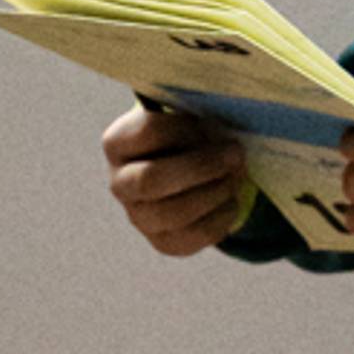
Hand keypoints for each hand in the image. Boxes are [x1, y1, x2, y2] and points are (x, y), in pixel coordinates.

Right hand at [103, 96, 251, 257]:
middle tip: (236, 153)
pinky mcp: (163, 242)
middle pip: (152, 180)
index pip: (148, 133)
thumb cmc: (187, 136)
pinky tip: (231, 198)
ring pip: (175, 212)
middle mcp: (119, 183)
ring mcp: (138, 217)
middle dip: (201, 166)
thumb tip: (223, 119)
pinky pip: (195, 235)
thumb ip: (196, 111)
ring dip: (215, 191)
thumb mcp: (186, 116)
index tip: (213, 123)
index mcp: (117, 143)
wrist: (187, 175)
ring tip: (236, 175)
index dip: (186, 128)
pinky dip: (222, 216)